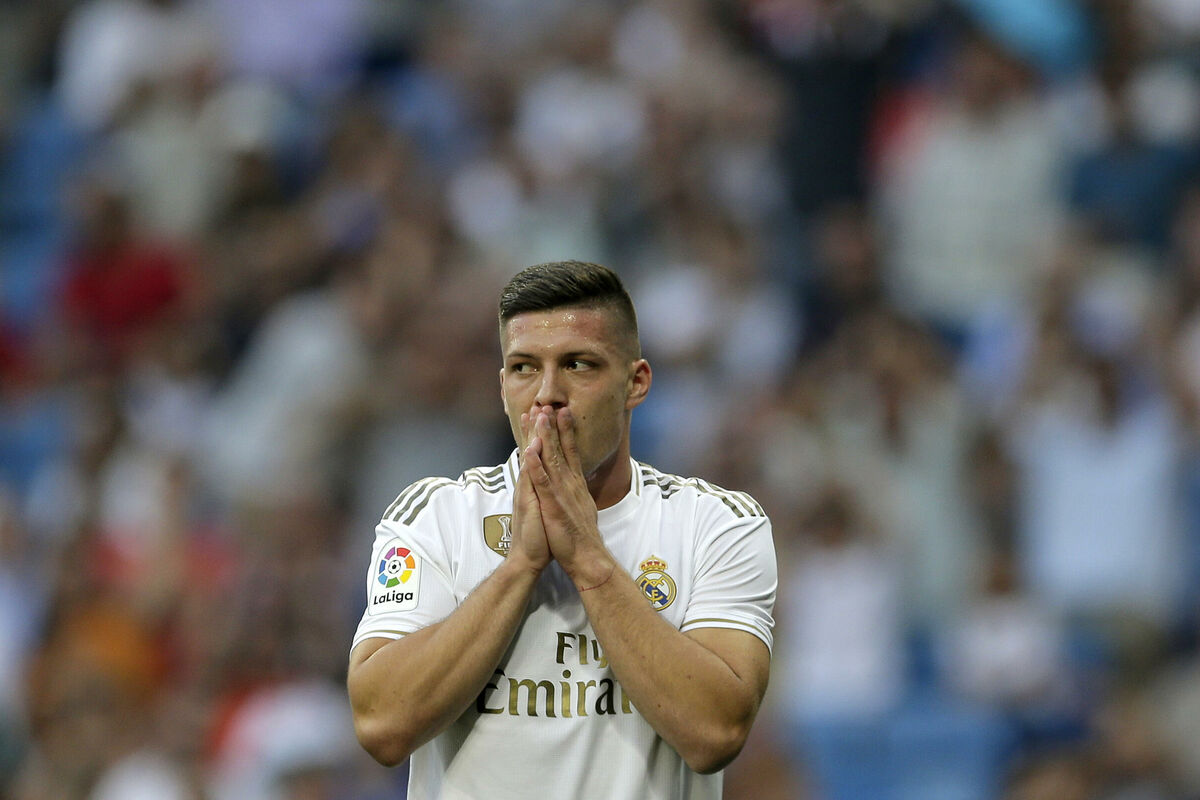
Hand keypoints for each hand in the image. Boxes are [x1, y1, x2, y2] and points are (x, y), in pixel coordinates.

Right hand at [509, 412, 551, 573]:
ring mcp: (528, 493)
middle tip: (538, 405)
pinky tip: (531, 449)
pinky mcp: (529, 503)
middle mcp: (530, 486)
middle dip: (536, 428)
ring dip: (533, 438)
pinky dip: (530, 464)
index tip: (543, 415)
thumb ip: (546, 493)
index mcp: (537, 486)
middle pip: (533, 452)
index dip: (542, 436)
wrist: (528, 560)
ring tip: (535, 416)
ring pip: (531, 460)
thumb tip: (552, 482)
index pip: (539, 456)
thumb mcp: (547, 509)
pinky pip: (530, 481)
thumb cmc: (541, 536)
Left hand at [524, 407, 612, 584]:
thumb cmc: (580, 535)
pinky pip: (543, 481)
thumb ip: (577, 491)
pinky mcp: (553, 504)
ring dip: (545, 436)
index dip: (564, 430)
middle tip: (549, 403)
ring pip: (551, 459)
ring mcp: (562, 492)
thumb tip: (576, 482)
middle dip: (554, 425)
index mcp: (575, 484)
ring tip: (539, 416)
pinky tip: (530, 450)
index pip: (570, 451)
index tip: (561, 412)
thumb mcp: (582, 507)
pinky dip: (536, 465)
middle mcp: (570, 483)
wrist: (586, 556)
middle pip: (560, 449)